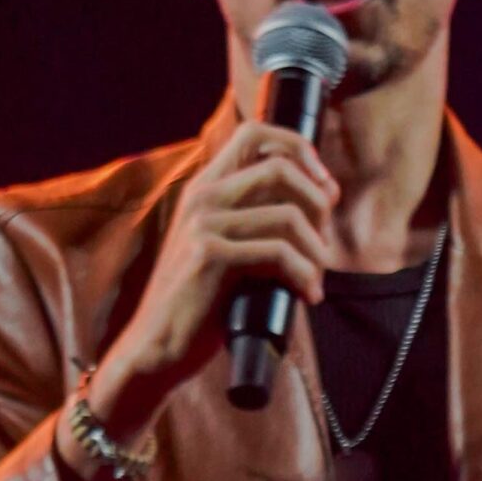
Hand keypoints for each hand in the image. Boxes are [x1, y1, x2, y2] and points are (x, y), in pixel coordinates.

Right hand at [61, 121, 338, 466]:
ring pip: (287, 215)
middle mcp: (202, 196)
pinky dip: (304, 275)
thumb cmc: (196, 305)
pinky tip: (308, 295)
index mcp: (205, 188)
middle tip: (326, 241)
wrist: (155, 346)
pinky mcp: (210, 255)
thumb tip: (316, 211)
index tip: (325, 186)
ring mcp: (203, 223)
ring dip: (316, 250)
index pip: (256, 134)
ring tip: (317, 278)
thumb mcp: (223, 250)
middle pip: (280, 167)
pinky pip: (278, 253)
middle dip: (318, 202)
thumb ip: (254, 222)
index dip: (299, 148)